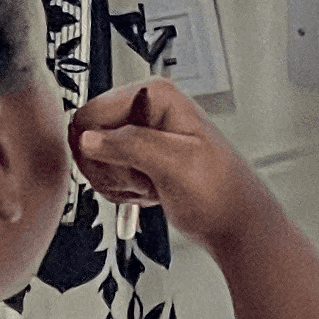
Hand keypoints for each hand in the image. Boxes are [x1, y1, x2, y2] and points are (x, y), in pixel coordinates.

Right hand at [70, 80, 274, 254]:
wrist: (231, 222)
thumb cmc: (219, 191)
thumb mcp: (175, 164)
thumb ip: (130, 146)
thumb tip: (88, 138)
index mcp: (154, 96)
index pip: (93, 113)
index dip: (99, 147)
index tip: (124, 165)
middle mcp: (145, 110)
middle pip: (88, 138)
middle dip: (112, 168)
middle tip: (143, 178)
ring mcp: (140, 135)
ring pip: (94, 160)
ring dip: (119, 183)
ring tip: (150, 185)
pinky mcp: (137, 158)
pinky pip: (107, 175)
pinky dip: (123, 191)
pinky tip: (149, 191)